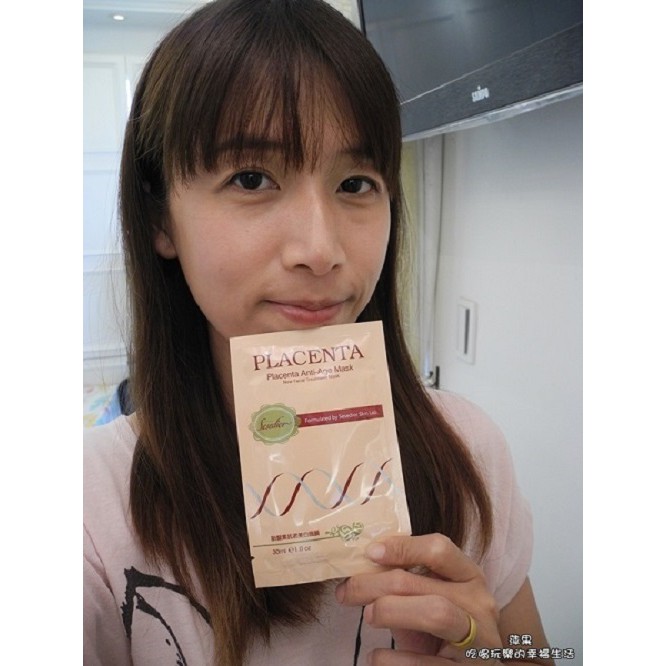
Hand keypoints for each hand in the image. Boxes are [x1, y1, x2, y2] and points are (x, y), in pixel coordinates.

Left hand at [335, 533, 501, 664]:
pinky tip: (376, 657)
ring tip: (368, 616)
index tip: (370, 552)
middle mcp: (477, 603)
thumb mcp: (436, 597)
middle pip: (422, 583)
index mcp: (470, 576)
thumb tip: (360, 570)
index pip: (439, 549)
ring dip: (391, 610)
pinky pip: (424, 664)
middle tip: (347, 591)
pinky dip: (393, 659)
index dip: (402, 547)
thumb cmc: (449, 626)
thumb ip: (410, 582)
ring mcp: (477, 640)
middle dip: (376, 584)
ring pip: (434, 613)